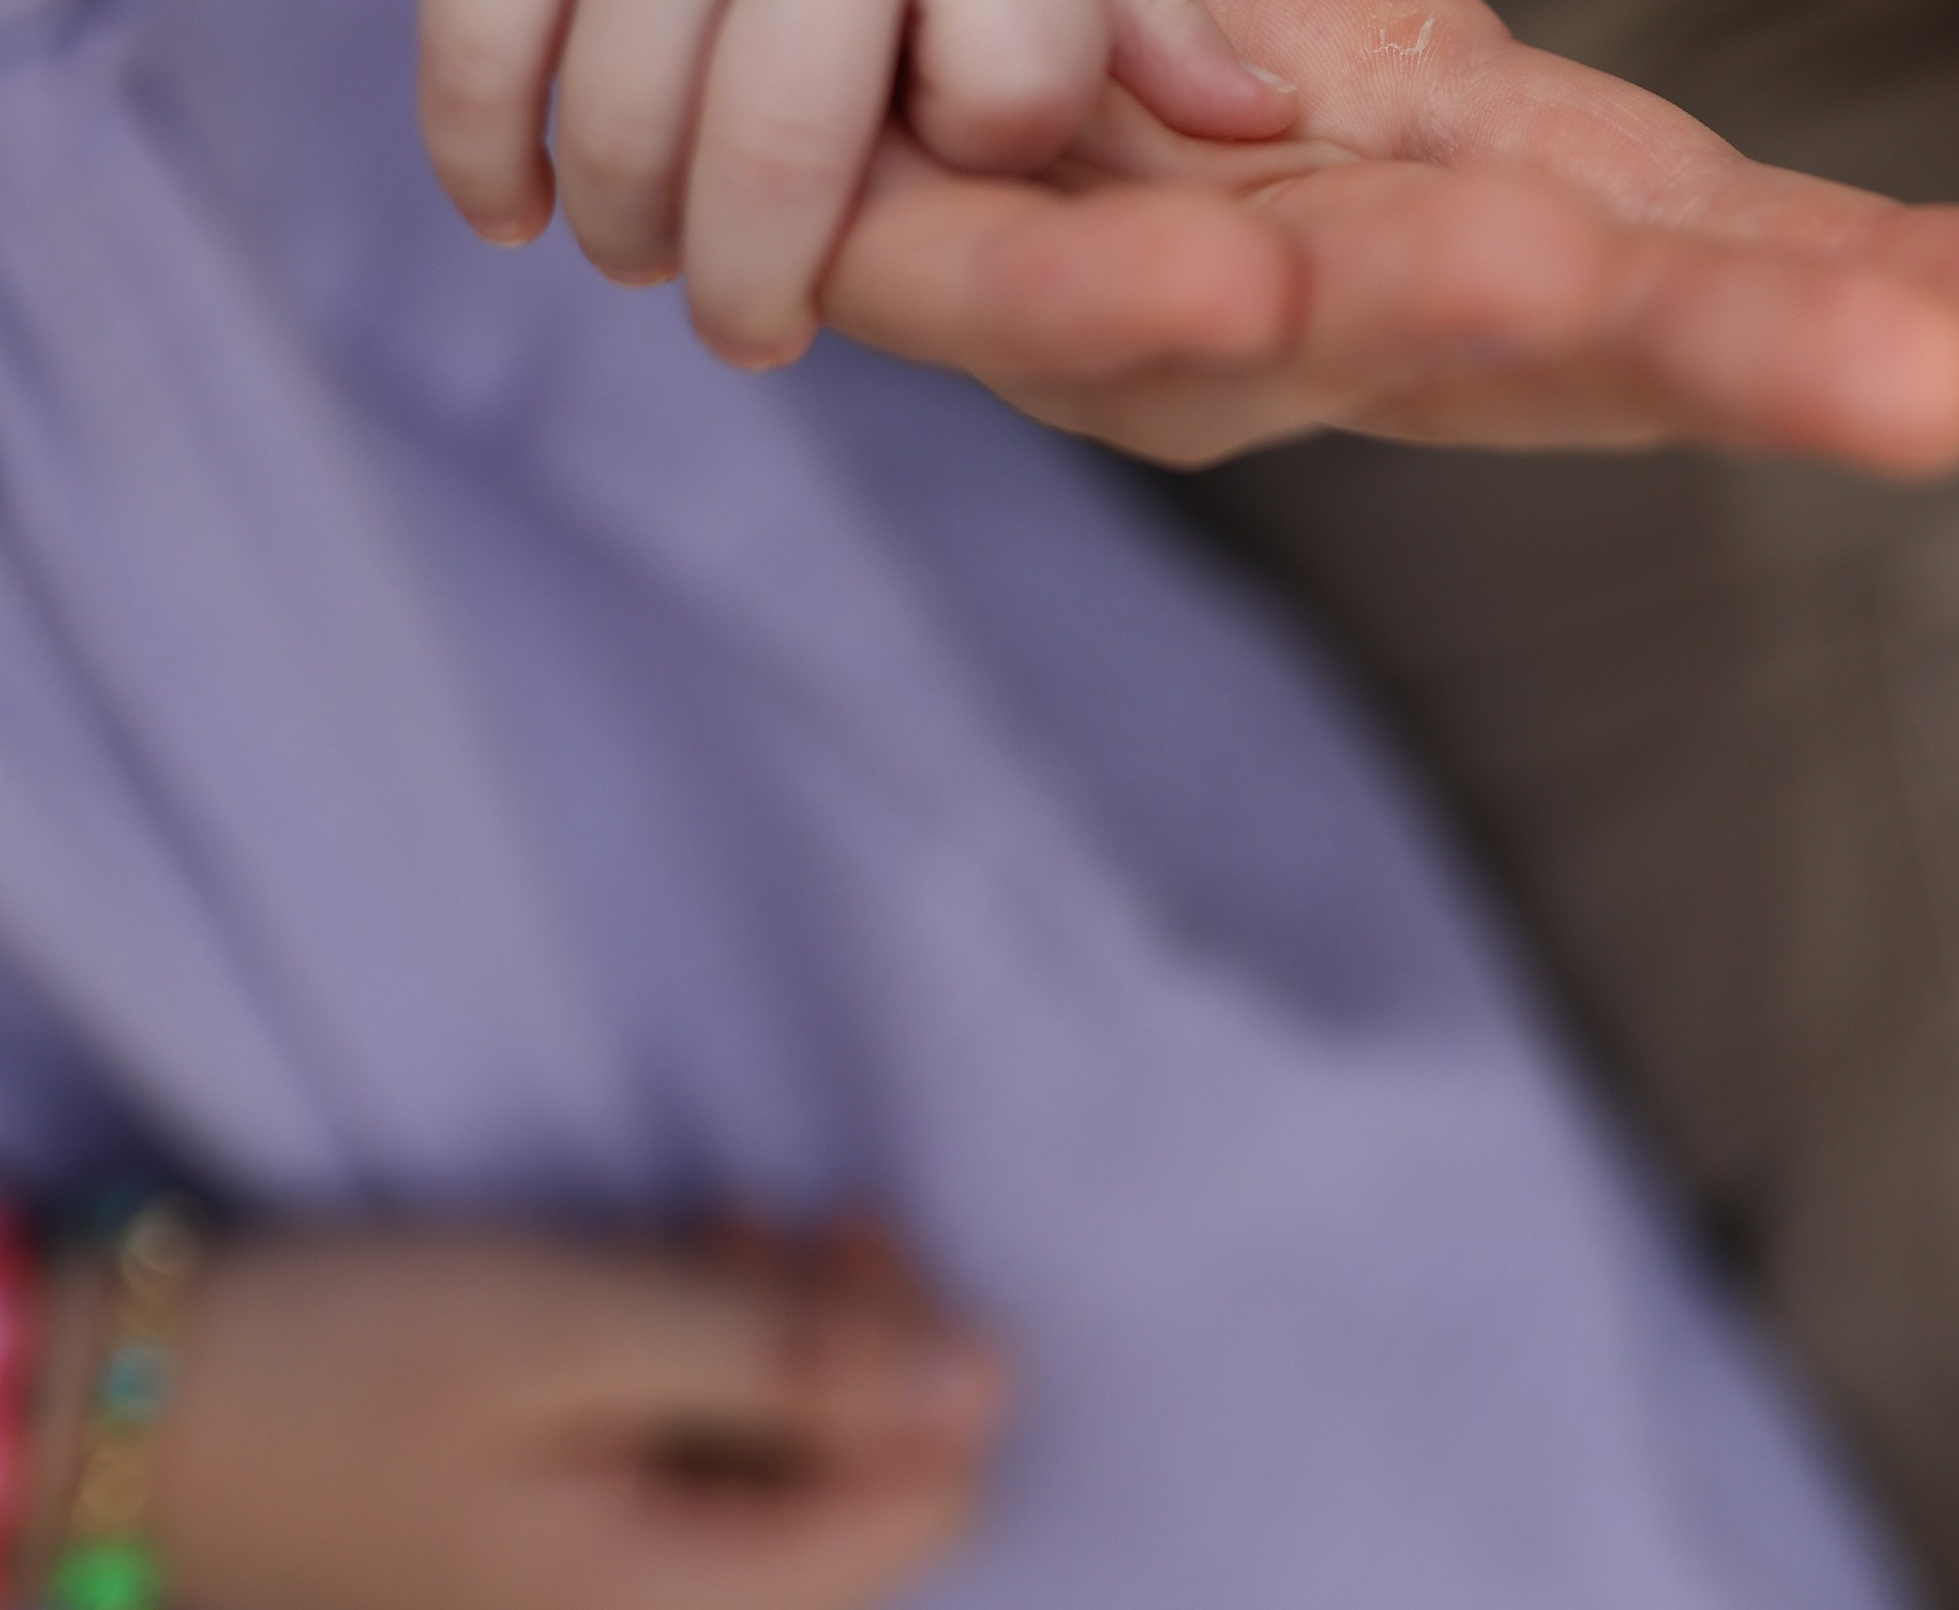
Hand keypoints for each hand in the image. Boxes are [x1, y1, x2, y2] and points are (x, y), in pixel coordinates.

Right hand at [141, 1217, 1003, 1609]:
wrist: (137, 1423)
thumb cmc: (352, 1360)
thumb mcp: (575, 1323)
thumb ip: (784, 1356)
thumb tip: (989, 1379)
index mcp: (672, 1609)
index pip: (919, 1512)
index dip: (918, 1363)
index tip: (845, 1230)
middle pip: (857, 1511)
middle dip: (850, 1355)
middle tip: (776, 1219)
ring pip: (780, 1497)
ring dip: (780, 1363)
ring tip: (714, 1239)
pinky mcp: (550, 1579)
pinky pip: (695, 1499)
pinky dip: (708, 1394)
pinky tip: (659, 1300)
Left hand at [409, 0, 1958, 470]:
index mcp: (1380, 110)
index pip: (1668, 233)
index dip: (1862, 286)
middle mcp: (1233, 212)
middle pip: (1515, 329)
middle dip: (1731, 354)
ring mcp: (1044, 225)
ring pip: (1269, 344)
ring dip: (1438, 322)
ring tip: (1623, 284)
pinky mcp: (848, 180)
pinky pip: (985, 275)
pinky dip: (1107, 293)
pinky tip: (1240, 274)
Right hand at [419, 0, 1283, 362]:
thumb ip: (1135, 12)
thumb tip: (1258, 126)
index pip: (1007, 94)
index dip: (984, 147)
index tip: (949, 142)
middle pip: (776, 160)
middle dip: (757, 293)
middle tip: (754, 326)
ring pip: (617, 137)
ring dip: (630, 232)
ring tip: (653, 244)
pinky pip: (474, 63)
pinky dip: (488, 167)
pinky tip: (522, 206)